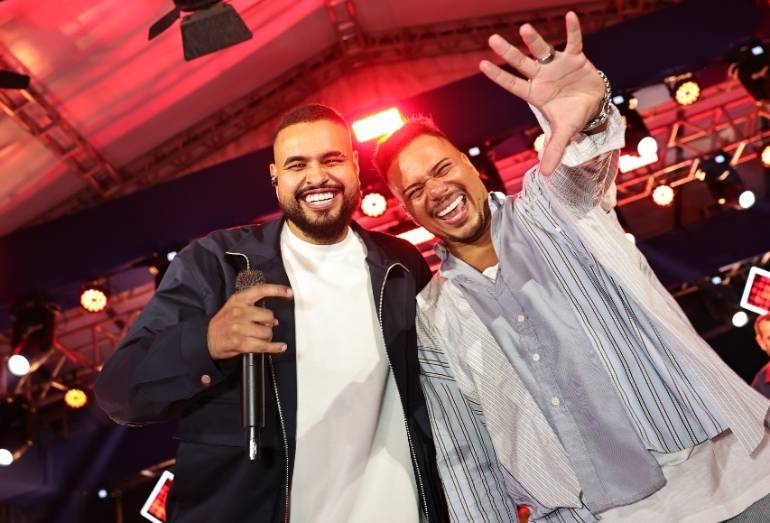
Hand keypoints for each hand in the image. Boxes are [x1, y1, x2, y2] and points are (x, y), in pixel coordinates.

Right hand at [207, 284, 292, 359]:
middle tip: (262, 327)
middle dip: (269, 323)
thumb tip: (274, 320)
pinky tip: (280, 347)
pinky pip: (263, 345)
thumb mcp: (234, 307)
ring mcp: (239, 327)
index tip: (289, 293)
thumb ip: (253, 308)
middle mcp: (239, 311)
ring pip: (267, 332)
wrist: (206, 339)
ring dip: (267, 336)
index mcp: (238, 300)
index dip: (277, 290)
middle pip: (269, 316)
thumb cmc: (223, 323)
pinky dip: (274, 347)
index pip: (261, 290)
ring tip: (258, 337)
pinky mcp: (240, 342)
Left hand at [479, 11, 604, 175]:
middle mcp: (542, 76)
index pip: (512, 84)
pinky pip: (574, 41)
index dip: (498, 76)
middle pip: (521, 63)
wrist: (594, 104)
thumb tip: (547, 176)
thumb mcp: (563, 134)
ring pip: (542, 50)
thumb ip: (554, 151)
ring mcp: (557, 65)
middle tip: (492, 40)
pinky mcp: (576, 57)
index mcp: (534, 93)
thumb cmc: (572, 117)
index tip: (481, 65)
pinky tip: (569, 15)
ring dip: (534, 40)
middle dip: (508, 53)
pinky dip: (572, 30)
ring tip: (524, 27)